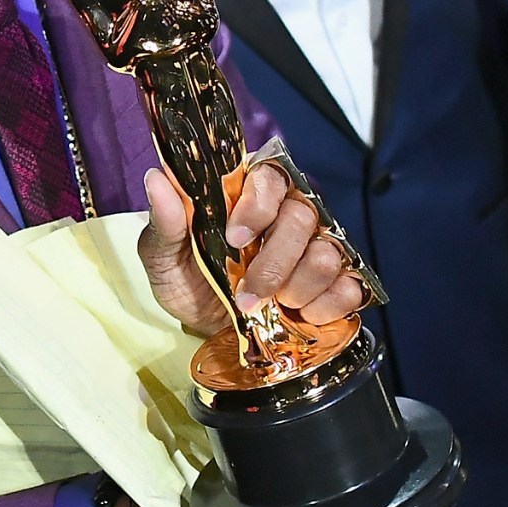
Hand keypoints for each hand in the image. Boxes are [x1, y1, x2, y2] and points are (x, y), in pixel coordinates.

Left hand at [137, 165, 364, 337]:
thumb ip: (165, 220)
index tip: (234, 238)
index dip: (257, 206)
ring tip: (271, 306)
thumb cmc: (189, 281)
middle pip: (301, 217)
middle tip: (246, 295)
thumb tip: (157, 178)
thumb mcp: (163, 255)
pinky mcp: (336, 282)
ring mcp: (316, 246)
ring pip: (326, 253)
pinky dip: (325, 307)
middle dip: (272, 264)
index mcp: (247, 194)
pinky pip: (350, 286)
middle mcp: (287, 213)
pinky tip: (301, 316)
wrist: (207, 331)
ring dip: (296, 288)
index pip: (269, 175)